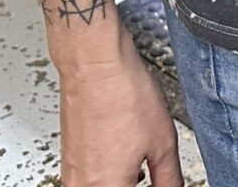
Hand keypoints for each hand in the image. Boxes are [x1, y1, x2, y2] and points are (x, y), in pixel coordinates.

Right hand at [59, 40, 184, 186]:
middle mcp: (82, 185)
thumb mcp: (163, 143)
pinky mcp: (68, 159)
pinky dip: (107, 176)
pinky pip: (87, 180)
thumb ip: (169, 179)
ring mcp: (71, 173)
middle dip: (132, 185)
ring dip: (120, 183)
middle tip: (151, 176)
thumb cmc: (123, 95)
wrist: (95, 64)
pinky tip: (123, 158)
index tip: (158, 182)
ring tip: (141, 170)